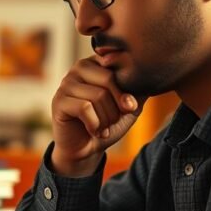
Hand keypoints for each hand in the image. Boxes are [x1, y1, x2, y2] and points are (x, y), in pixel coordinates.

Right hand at [50, 56, 143, 175]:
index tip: (131, 107)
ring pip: (98, 95)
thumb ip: (139, 89)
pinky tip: (95, 131)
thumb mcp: (129, 106)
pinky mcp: (58, 100)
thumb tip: (151, 76)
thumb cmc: (108, 123)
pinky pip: (84, 108)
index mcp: (98, 63)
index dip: (128, 89)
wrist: (88, 148)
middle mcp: (79, 67)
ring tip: (105, 128)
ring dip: (107, 118)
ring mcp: (66, 83)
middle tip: (117, 120)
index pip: (119, 66)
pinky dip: (95, 125)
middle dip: (118, 106)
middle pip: (109, 79)